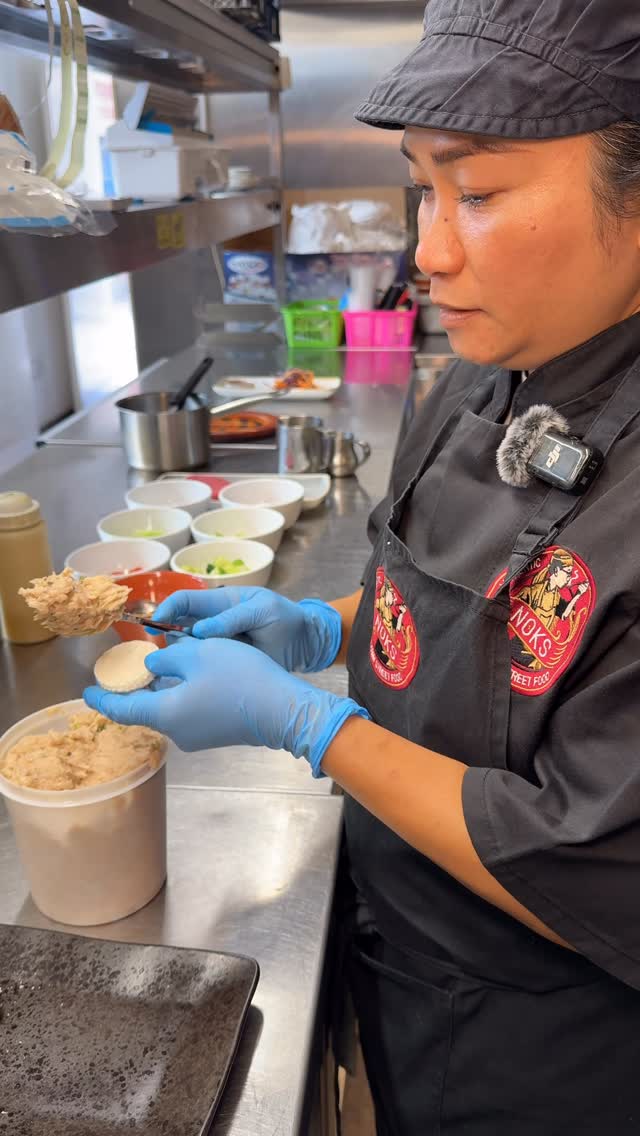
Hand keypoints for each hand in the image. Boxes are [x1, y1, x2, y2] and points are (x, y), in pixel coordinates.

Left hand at [84, 636, 366, 775]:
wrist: (283, 710)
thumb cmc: (237, 677)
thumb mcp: (198, 654)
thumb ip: (167, 660)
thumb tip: (153, 667)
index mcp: (165, 713)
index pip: (122, 709)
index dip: (103, 699)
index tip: (87, 692)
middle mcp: (176, 731)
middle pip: (147, 708)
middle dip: (137, 688)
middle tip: (128, 669)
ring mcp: (197, 736)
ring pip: (170, 708)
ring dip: (164, 688)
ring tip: (162, 665)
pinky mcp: (215, 734)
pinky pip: (189, 712)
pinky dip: (182, 694)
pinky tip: (191, 675)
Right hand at [152, 587, 341, 672]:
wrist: (305, 644)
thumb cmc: (284, 619)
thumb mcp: (263, 611)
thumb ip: (233, 618)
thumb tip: (200, 631)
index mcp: (219, 603)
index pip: (184, 601)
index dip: (166, 609)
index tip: (155, 624)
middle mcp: (211, 624)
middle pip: (178, 627)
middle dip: (167, 637)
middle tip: (163, 652)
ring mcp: (216, 646)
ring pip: (186, 650)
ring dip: (180, 657)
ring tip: (180, 666)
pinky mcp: (223, 666)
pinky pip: (202, 668)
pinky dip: (193, 673)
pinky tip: (191, 681)